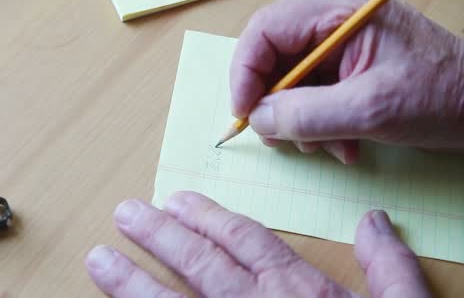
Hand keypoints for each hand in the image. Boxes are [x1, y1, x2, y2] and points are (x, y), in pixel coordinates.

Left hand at [86, 192, 429, 296]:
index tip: (175, 200)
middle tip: (125, 213)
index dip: (205, 215)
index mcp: (297, 289)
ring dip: (132, 281)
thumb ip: (387, 266)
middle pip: (197, 262)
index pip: (241, 238)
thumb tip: (374, 220)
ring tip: (99, 260)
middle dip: (157, 235)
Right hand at [230, 0, 463, 163]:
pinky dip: (317, 124)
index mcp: (339, 10)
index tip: (244, 114)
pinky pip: (309, 94)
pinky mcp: (345, 67)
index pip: (265, 31)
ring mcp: (338, 43)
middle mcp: (333, 19)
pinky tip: (344, 144)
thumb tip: (257, 118)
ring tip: (327, 146)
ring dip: (299, 121)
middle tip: (282, 138)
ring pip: (288, 81)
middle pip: (272, 57)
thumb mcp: (371, 108)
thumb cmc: (442, 95)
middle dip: (274, 103)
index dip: (245, 73)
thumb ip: (307, 114)